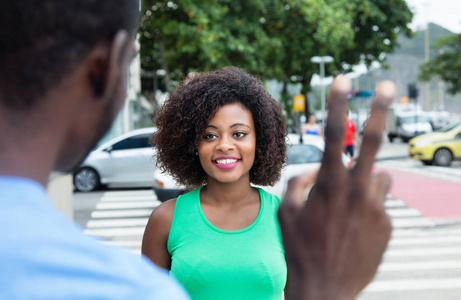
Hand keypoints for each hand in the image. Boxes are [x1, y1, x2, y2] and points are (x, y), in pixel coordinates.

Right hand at [278, 76, 395, 299]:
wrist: (325, 289)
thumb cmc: (298, 249)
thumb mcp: (285, 212)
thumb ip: (298, 183)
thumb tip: (315, 170)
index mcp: (329, 185)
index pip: (332, 134)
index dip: (338, 104)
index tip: (344, 81)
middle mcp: (356, 191)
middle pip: (370, 141)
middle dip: (380, 109)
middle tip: (389, 85)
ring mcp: (376, 208)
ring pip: (379, 177)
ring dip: (367, 180)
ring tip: (350, 204)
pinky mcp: (388, 225)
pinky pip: (379, 205)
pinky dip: (367, 209)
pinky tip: (352, 231)